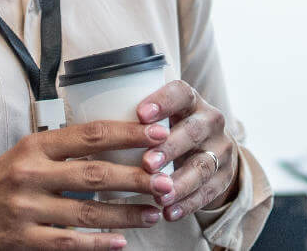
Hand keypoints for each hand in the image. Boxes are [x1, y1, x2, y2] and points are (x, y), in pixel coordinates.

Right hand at [0, 119, 174, 249]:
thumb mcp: (22, 155)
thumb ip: (61, 151)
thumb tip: (115, 144)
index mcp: (33, 145)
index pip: (90, 134)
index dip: (129, 133)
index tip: (159, 133)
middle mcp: (29, 173)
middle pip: (95, 174)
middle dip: (137, 178)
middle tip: (167, 180)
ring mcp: (24, 209)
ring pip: (87, 212)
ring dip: (126, 213)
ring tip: (154, 212)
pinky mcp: (19, 239)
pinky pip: (67, 243)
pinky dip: (97, 244)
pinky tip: (120, 243)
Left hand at [137, 80, 240, 221]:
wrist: (211, 151)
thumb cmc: (171, 132)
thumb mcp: (162, 118)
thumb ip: (135, 121)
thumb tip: (82, 128)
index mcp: (190, 101)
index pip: (181, 93)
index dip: (163, 101)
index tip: (140, 114)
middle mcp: (210, 121)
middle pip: (194, 130)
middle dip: (170, 147)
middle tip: (147, 163)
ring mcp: (220, 150)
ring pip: (203, 165)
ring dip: (180, 182)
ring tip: (158, 196)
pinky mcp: (224, 176)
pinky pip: (208, 191)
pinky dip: (188, 204)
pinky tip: (169, 213)